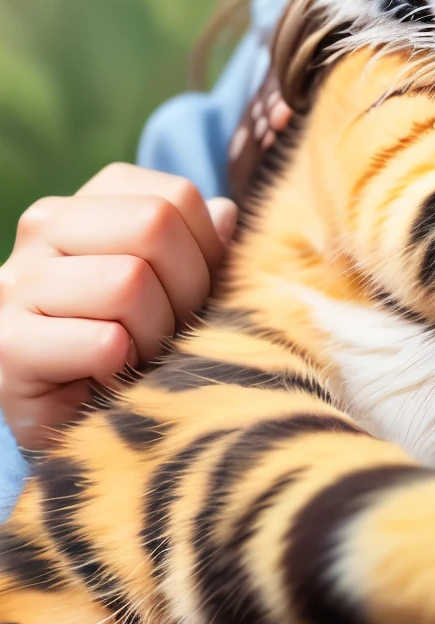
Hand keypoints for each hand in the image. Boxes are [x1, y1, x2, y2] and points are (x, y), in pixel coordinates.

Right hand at [0, 165, 236, 450]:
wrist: (69, 428)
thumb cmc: (130, 350)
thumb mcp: (174, 289)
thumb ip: (200, 247)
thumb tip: (225, 214)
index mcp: (85, 203)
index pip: (177, 195)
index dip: (207, 249)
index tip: (188, 294)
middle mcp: (42, 228)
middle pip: (155, 225)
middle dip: (186, 290)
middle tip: (167, 334)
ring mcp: (17, 283)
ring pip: (129, 281)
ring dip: (154, 335)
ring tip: (136, 359)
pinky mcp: (8, 345)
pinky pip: (104, 343)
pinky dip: (124, 372)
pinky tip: (107, 383)